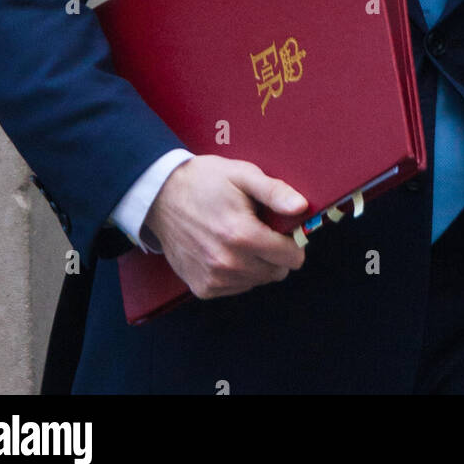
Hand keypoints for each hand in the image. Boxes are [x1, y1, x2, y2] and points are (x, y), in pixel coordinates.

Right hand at [144, 155, 307, 298]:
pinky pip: (237, 287)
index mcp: (242, 235)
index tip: (285, 229)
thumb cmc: (205, 181)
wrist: (161, 196)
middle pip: (277, 272)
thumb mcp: (242, 175)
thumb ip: (274, 192)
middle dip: (276, 253)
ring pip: (258, 280)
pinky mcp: (202, 288)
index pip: (291, 257)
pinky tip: (226, 250)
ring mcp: (214, 279)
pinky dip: (238, 273)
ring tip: (239, 237)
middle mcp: (228, 263)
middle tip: (260, 230)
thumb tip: (302, 207)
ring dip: (257, 263)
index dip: (293, 242)